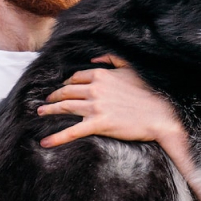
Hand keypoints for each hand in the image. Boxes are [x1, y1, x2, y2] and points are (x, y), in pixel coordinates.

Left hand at [37, 55, 179, 147]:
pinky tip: (45, 142)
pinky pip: (72, 131)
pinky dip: (56, 137)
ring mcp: (95, 106)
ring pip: (64, 107)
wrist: (160, 114)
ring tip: (40, 114)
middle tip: (44, 103)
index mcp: (101, 74)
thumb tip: (94, 58)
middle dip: (53, 97)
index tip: (59, 90)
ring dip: (49, 111)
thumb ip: (112, 60)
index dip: (64, 84)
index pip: (75, 78)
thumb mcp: (131, 69)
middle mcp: (95, 88)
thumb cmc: (148, 92)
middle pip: (66, 92)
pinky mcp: (98, 124)